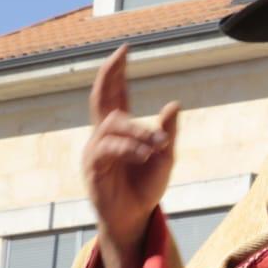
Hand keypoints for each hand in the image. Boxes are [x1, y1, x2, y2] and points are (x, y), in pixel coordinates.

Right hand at [82, 46, 179, 256]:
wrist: (135, 217)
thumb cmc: (146, 187)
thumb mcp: (165, 157)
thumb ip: (167, 132)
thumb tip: (174, 104)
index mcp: (120, 129)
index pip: (115, 93)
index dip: (117, 72)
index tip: (125, 50)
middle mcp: (104, 134)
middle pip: (100, 97)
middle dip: (109, 74)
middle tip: (120, 55)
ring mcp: (96, 149)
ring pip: (112, 125)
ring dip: (138, 132)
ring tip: (159, 145)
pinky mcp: (93, 167)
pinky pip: (108, 149)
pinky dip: (129, 149)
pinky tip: (146, 155)